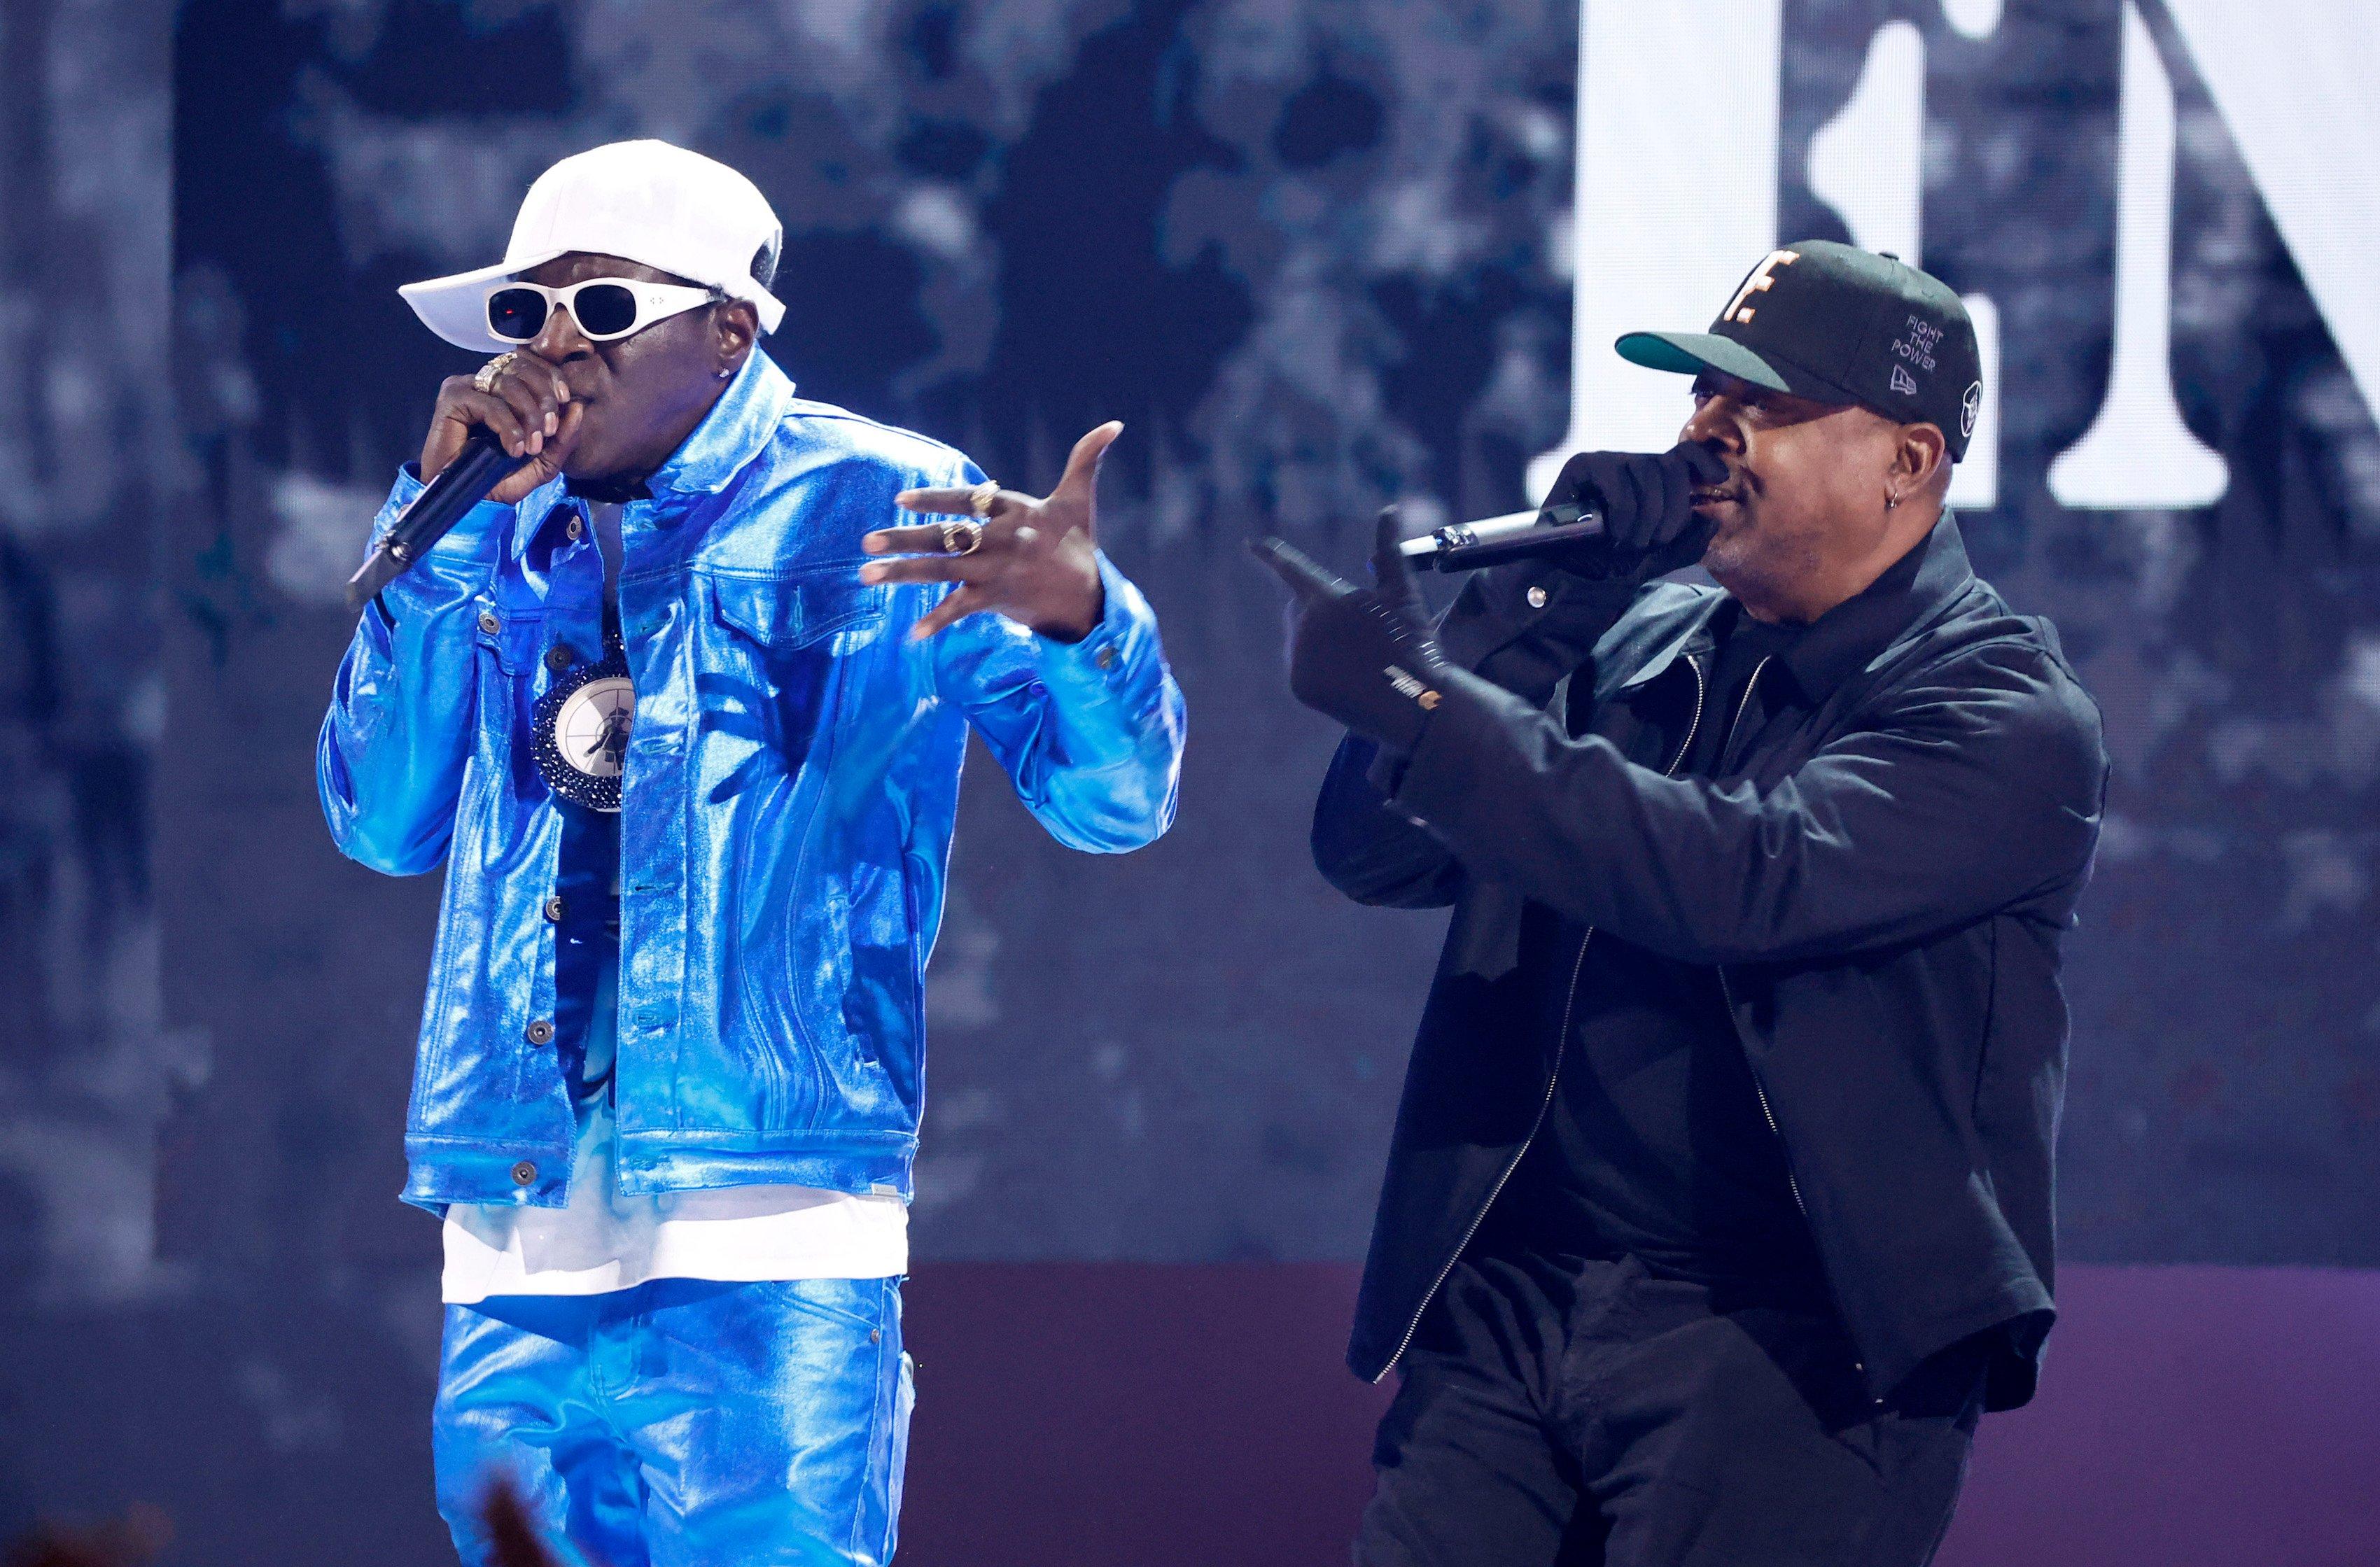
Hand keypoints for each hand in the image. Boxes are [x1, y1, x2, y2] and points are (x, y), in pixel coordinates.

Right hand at [421, 351, 585, 506]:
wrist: (468, 500)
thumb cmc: (499, 480)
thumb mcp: (542, 462)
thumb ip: (562, 437)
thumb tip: (578, 407)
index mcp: (505, 389)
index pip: (532, 364)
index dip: (552, 377)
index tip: (566, 400)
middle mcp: (485, 382)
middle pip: (522, 368)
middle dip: (543, 399)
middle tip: (549, 431)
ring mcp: (467, 387)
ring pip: (509, 384)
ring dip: (528, 416)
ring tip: (531, 447)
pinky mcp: (452, 398)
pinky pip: (491, 403)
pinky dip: (508, 427)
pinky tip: (513, 449)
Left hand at [863, 423, 1118, 641]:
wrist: (1092, 598)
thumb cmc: (1078, 544)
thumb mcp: (1080, 498)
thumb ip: (1087, 457)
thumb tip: (1115, 424)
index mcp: (1016, 511)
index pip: (969, 500)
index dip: (935, 498)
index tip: (900, 499)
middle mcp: (1004, 540)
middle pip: (947, 537)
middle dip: (904, 539)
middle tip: (867, 539)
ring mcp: (999, 571)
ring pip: (943, 571)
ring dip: (903, 574)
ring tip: (867, 573)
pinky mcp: (999, 600)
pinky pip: (962, 610)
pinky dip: (938, 621)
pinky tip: (913, 633)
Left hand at [1254, 505, 1452, 755]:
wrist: (1416, 702)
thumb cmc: (1413, 642)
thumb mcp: (1403, 593)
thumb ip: (1388, 551)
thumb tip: (1390, 509)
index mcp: (1327, 598)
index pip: (1293, 570)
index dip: (1271, 555)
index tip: (1251, 544)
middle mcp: (1305, 626)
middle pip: (1299, 608)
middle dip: (1319, 612)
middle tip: (1361, 633)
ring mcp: (1299, 658)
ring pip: (1300, 639)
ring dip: (1321, 642)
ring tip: (1361, 658)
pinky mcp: (1299, 686)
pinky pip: (1302, 668)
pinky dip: (1320, 670)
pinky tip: (1351, 678)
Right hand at [1539, 441, 1727, 581]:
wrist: (1565, 576)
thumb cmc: (1606, 564)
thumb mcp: (1656, 559)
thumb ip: (1685, 545)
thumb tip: (1711, 520)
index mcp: (1653, 481)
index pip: (1685, 454)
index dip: (1705, 461)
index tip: (1719, 479)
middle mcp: (1632, 465)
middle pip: (1671, 465)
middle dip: (1672, 510)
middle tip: (1655, 542)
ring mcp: (1606, 462)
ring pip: (1646, 470)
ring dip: (1645, 516)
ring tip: (1629, 544)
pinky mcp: (1581, 466)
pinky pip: (1615, 476)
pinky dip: (1623, 510)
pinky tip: (1613, 533)